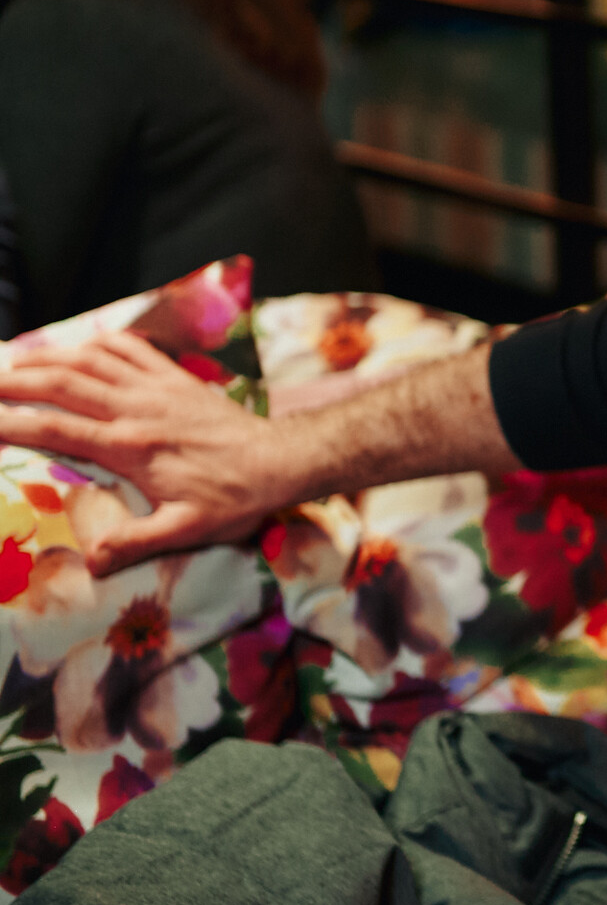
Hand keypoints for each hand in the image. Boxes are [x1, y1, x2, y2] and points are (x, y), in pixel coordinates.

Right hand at [0, 330, 289, 574]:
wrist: (283, 460)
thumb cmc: (235, 498)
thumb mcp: (188, 529)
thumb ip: (137, 542)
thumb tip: (91, 562)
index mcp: (132, 447)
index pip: (57, 429)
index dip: (14, 423)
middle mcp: (138, 409)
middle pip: (63, 383)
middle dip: (16, 381)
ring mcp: (157, 387)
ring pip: (90, 359)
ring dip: (47, 356)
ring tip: (12, 362)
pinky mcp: (176, 378)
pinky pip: (130, 349)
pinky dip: (96, 342)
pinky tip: (76, 347)